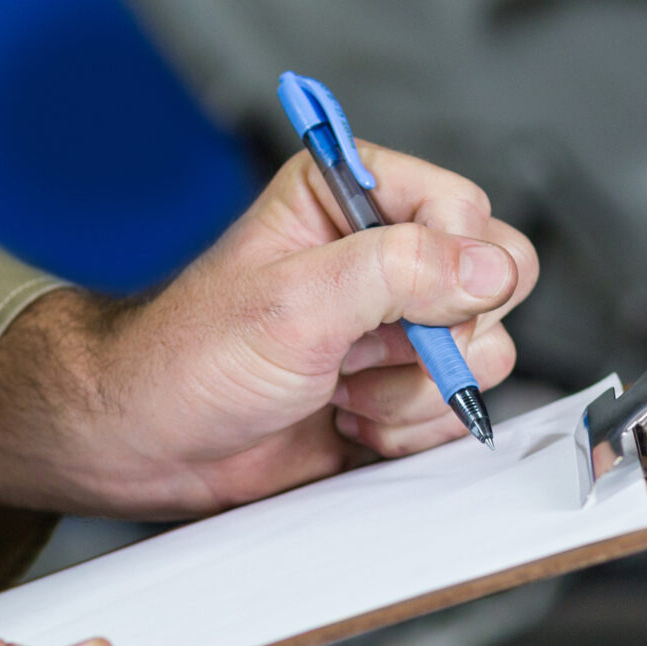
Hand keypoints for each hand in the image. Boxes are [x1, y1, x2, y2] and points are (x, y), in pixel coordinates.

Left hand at [0, 143, 538, 515]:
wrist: (152, 446)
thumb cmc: (188, 359)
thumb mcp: (293, 301)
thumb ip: (398, 272)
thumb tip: (489, 267)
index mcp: (350, 199)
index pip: (464, 209)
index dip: (454, 260)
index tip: (406, 299)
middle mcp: (383, 257)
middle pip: (494, 284)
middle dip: (440, 336)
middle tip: (366, 349)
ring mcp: (395, 329)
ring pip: (482, 356)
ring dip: (411, 391)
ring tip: (338, 392)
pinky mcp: (400, 393)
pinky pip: (456, 413)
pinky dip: (409, 432)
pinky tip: (348, 424)